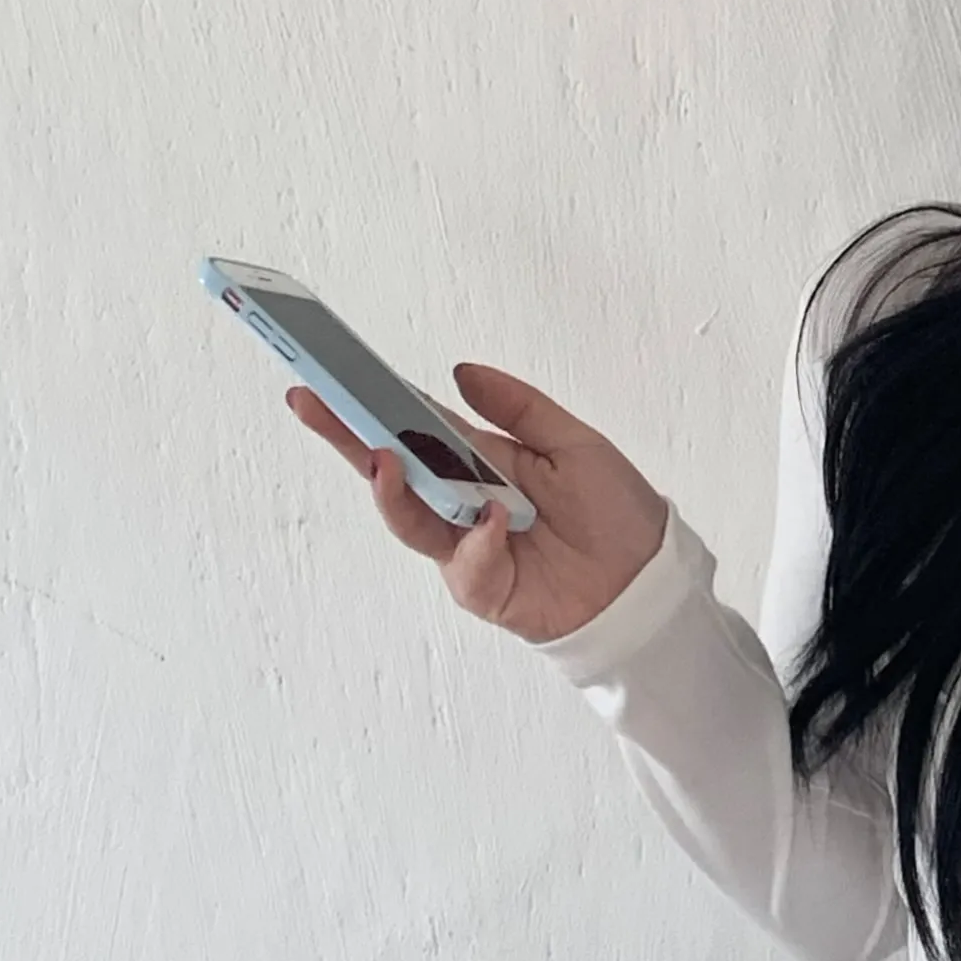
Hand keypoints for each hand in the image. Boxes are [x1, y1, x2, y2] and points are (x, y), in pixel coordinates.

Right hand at [284, 361, 668, 646]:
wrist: (648, 579)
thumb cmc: (616, 513)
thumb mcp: (572, 442)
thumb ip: (516, 408)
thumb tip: (460, 372)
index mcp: (479, 461)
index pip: (413, 427)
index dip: (371, 404)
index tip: (330, 374)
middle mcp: (463, 503)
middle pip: (391, 471)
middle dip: (347, 437)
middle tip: (311, 404)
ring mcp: (466, 547)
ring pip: (409, 521)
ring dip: (392, 492)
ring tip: (383, 458)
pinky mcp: (484, 588)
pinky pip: (464, 565)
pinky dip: (479, 542)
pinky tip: (497, 522)